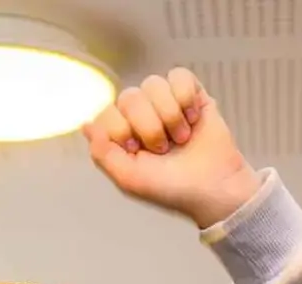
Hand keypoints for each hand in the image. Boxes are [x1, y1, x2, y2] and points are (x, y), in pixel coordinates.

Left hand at [83, 71, 259, 228]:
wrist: (215, 188)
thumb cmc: (173, 189)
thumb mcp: (130, 179)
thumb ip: (102, 153)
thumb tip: (86, 124)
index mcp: (124, 134)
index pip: (107, 111)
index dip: (122, 130)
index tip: (138, 151)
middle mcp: (142, 115)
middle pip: (130, 96)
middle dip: (149, 126)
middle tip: (164, 149)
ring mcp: (167, 103)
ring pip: (153, 84)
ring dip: (170, 114)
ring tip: (182, 137)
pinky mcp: (192, 95)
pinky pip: (179, 76)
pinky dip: (186, 96)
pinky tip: (194, 117)